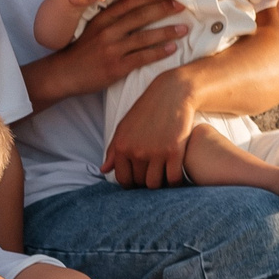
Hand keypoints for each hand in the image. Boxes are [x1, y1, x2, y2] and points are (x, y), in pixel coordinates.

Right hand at [67, 0, 187, 92]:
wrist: (65, 73)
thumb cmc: (82, 51)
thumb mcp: (93, 28)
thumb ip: (111, 19)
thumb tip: (135, 9)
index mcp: (103, 19)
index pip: (130, 2)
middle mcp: (108, 31)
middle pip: (141, 16)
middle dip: (163, 9)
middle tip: (182, 6)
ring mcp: (113, 49)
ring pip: (145, 37)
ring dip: (167, 32)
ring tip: (184, 28)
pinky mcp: (116, 67)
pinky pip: (142, 57)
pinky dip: (159, 52)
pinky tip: (172, 48)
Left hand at [102, 68, 198, 187]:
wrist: (172, 94)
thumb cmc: (147, 110)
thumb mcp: (124, 127)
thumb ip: (113, 150)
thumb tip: (104, 170)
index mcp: (121, 146)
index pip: (122, 178)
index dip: (130, 183)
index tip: (138, 180)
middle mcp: (136, 151)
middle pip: (139, 182)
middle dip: (145, 182)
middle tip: (153, 175)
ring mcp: (155, 152)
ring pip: (154, 184)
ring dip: (159, 183)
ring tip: (163, 176)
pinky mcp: (174, 151)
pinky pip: (173, 179)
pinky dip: (174, 182)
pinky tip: (175, 175)